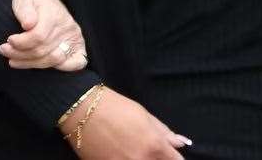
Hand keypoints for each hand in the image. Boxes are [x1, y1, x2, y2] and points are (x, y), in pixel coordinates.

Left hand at [0, 0, 86, 70]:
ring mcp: (74, 37)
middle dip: (21, 54)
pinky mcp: (78, 45)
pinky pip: (77, 63)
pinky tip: (42, 65)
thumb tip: (28, 25)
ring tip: (12, 60)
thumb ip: (25, 11)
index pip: (39, 36)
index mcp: (53, 14)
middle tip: (4, 51)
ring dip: (31, 63)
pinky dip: (62, 68)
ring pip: (53, 59)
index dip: (22, 42)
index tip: (9, 41)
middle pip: (44, 50)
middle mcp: (67, 27)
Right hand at [60, 88, 190, 158]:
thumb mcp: (143, 114)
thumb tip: (182, 143)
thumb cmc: (114, 107)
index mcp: (155, 147)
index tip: (170, 155)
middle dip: (158, 159)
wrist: (80, 109)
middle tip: (147, 150)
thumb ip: (164, 132)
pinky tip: (118, 154)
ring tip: (130, 151)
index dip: (174, 158)